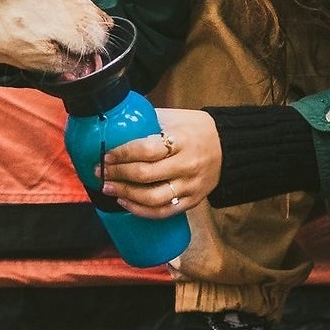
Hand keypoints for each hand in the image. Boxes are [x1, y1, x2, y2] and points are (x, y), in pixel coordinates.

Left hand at [100, 108, 221, 217]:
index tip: (107, 155)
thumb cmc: (196, 129)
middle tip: (100, 172)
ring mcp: (191, 186)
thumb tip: (115, 123)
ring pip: (153, 198)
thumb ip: (148, 121)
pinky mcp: (193, 200)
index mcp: (182, 140)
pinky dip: (141, 210)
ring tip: (108, 188)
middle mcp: (187, 165)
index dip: (123, 154)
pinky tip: (125, 203)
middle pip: (146, 175)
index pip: (148, 150)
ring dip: (126, 194)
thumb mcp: (175, 117)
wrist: (229, 147)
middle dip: (118, 174)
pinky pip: (164, 212)